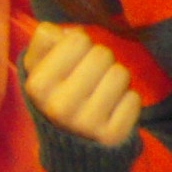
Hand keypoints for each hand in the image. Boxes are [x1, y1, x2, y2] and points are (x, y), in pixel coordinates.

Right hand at [23, 23, 141, 146]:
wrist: (72, 141)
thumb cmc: (58, 92)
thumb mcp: (40, 66)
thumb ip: (44, 41)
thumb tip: (58, 31)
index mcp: (38, 85)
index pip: (78, 39)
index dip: (81, 43)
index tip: (75, 59)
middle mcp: (59, 106)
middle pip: (102, 53)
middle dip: (101, 60)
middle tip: (92, 76)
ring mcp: (86, 123)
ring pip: (120, 73)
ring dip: (116, 78)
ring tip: (103, 91)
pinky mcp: (111, 135)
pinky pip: (134, 98)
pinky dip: (127, 99)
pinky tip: (112, 109)